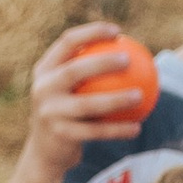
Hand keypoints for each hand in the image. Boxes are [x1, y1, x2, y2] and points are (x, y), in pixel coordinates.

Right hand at [24, 21, 150, 175]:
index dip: (91, 32)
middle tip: (128, 59)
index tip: (117, 32)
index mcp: (44, 69)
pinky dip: (117, 130)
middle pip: (74, 70)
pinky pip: (94, 131)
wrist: (46, 150)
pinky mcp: (59, 135)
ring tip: (140, 96)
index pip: (67, 42)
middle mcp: (42, 88)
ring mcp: (49, 112)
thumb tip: (132, 49)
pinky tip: (137, 127)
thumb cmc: (68, 110)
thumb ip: (89, 70)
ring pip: (87, 105)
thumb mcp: (70, 87)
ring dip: (116, 100)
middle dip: (102, 62)